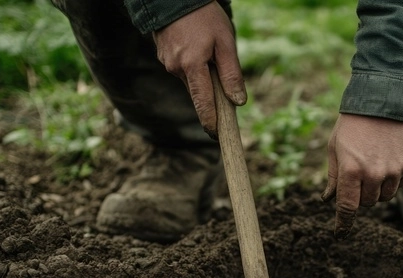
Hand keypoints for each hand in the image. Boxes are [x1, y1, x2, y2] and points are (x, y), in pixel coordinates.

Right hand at [153, 1, 245, 136]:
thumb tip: (238, 102)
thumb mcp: (225, 42)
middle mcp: (176, 69)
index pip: (203, 103)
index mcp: (192, 66)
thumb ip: (231, 73)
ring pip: (192, 81)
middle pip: (198, 93)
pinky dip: (194, 66)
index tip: (217, 136)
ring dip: (203, 77)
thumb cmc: (205, 16)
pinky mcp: (164, 57)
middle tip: (225, 88)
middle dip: (211, 95)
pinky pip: (183, 70)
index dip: (211, 122)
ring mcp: (168, 63)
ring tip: (209, 53)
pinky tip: (197, 48)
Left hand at [322, 114, 402, 238]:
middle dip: (360, 194)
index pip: (348, 208)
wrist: (383, 99)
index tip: (341, 234)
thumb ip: (334, 177)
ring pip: (384, 197)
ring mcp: (394, 171)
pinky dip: (393, 179)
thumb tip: (329, 199)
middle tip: (359, 174)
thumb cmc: (352, 124)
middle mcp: (374, 174)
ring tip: (374, 164)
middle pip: (366, 203)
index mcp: (351, 171)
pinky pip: (400, 185)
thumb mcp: (335, 148)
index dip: (344, 223)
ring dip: (377, 188)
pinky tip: (388, 158)